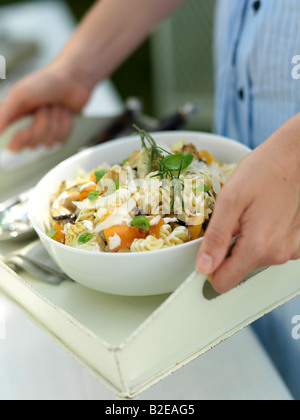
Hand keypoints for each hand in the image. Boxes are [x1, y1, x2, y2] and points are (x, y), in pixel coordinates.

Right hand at [0, 61, 91, 149]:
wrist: (74, 79)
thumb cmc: (46, 82)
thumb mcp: (20, 94)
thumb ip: (4, 114)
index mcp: (14, 117)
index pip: (13, 144)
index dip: (20, 141)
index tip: (25, 132)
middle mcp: (28, 126)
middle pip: (34, 143)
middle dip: (42, 125)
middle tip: (43, 107)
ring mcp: (45, 131)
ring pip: (50, 142)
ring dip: (56, 122)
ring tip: (54, 106)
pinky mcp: (59, 132)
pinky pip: (62, 139)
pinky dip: (65, 124)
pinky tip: (64, 112)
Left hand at [196, 116, 299, 293]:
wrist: (297, 155)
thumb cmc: (265, 170)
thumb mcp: (230, 199)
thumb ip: (216, 237)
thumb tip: (204, 267)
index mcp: (258, 247)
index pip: (223, 282)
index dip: (208, 269)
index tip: (205, 254)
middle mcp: (278, 254)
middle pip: (238, 270)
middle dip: (228, 250)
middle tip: (231, 221)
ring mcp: (291, 248)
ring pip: (255, 259)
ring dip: (246, 241)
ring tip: (250, 213)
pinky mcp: (298, 241)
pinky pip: (272, 248)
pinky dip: (263, 236)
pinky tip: (265, 215)